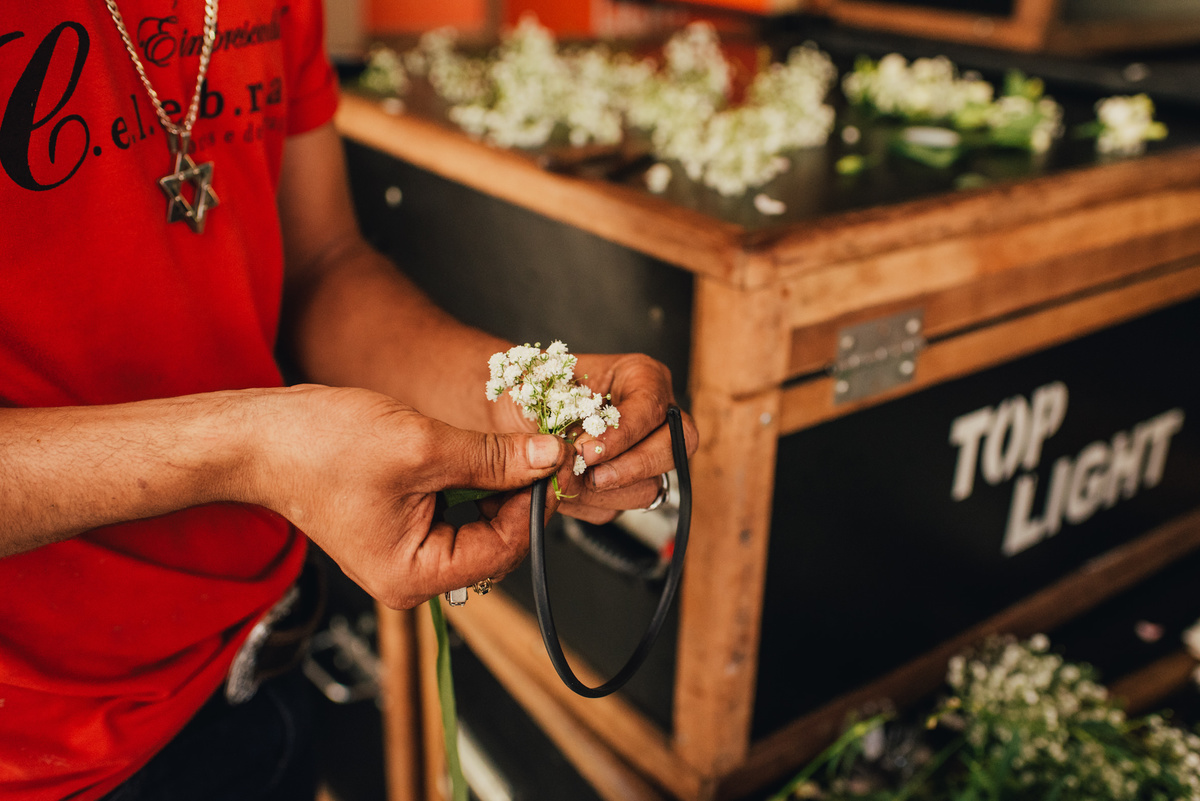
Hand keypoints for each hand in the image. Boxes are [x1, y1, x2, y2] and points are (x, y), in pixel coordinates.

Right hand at [251, 385, 567, 608]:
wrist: (260, 438)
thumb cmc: (321, 446)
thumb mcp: (422, 446)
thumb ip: (493, 458)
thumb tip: (548, 458)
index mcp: (414, 575)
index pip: (504, 548)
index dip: (535, 503)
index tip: (555, 460)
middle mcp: (411, 577)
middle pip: (495, 541)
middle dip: (518, 495)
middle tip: (539, 448)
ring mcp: (405, 555)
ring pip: (477, 523)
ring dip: (495, 485)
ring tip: (505, 445)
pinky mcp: (399, 529)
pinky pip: (453, 512)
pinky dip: (470, 482)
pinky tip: (474, 452)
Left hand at [532, 353, 697, 523]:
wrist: (510, 416)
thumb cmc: (529, 390)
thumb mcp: (536, 383)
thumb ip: (551, 407)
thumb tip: (565, 447)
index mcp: (641, 377)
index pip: (651, 407)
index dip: (622, 433)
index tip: (586, 449)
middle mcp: (653, 417)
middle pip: (675, 446)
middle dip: (631, 467)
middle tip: (590, 474)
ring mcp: (644, 456)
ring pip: (650, 485)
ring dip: (607, 491)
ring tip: (568, 480)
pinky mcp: (624, 488)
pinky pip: (619, 507)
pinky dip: (590, 503)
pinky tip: (565, 489)